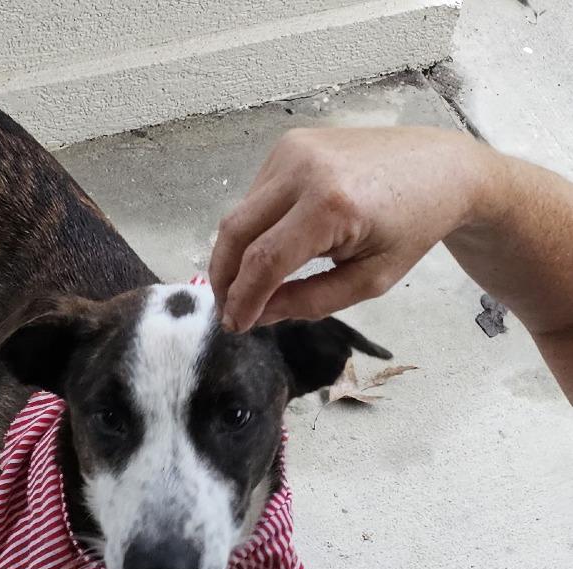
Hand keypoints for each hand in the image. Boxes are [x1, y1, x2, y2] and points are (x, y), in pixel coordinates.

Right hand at [208, 126, 487, 331]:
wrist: (442, 168)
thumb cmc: (414, 228)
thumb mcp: (368, 281)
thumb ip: (309, 301)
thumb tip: (258, 315)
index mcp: (331, 204)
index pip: (264, 260)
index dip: (242, 299)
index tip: (234, 326)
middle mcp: (304, 168)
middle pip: (237, 232)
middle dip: (224, 278)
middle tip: (228, 310)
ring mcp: (293, 151)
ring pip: (239, 214)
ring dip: (236, 255)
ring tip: (249, 285)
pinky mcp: (289, 145)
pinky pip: (254, 197)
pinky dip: (253, 229)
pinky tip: (272, 247)